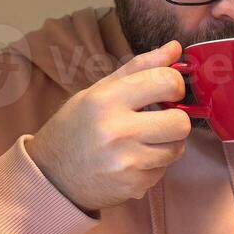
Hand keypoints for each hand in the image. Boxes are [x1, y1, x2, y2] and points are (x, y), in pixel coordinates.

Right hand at [27, 41, 191, 212]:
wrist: (52, 175)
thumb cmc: (76, 127)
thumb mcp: (98, 91)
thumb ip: (139, 68)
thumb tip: (175, 48)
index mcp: (106, 99)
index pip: (166, 82)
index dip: (175, 85)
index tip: (166, 91)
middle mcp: (117, 130)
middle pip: (180, 122)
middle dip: (175, 119)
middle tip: (159, 119)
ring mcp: (126, 161)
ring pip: (177, 148)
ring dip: (167, 143)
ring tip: (144, 141)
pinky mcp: (133, 185)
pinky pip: (164, 170)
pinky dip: (154, 165)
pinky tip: (134, 160)